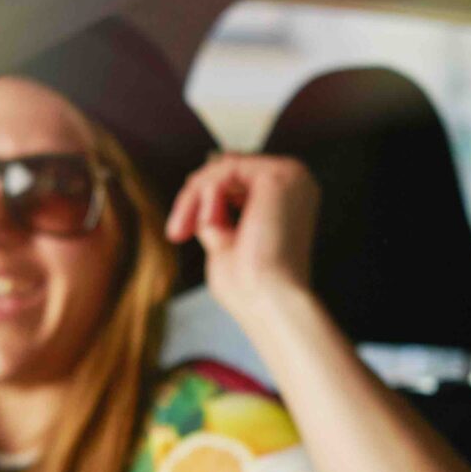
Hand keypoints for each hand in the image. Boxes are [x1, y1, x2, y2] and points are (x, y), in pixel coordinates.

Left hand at [166, 154, 319, 316]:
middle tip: (176, 232)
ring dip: (194, 198)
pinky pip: (227, 168)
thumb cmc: (251, 287)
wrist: (270, 303)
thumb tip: (203, 189)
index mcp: (287, 201)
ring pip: (223, 168)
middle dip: (193, 198)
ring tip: (186, 230)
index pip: (236, 183)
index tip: (178, 233)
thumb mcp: (224, 243)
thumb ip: (217, 215)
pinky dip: (206, 194)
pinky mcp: (279, 175)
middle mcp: (294, 185)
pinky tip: (207, 223)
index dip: (201, 201)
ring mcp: (290, 176)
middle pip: (227, 171)